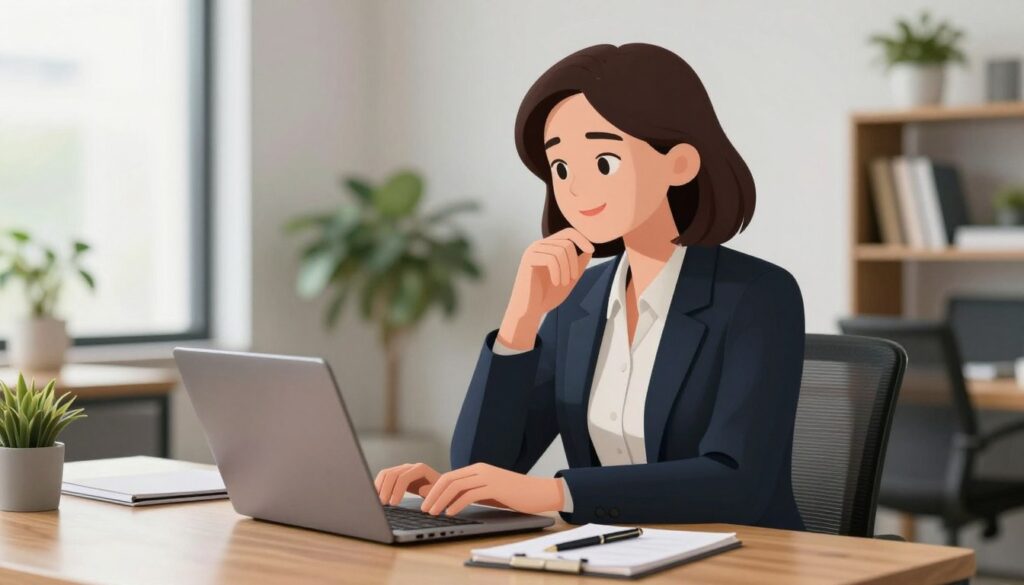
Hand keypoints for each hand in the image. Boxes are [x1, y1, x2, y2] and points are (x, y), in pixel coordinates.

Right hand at [374, 462, 439, 505]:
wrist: (440, 489)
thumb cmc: (441, 493)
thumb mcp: (440, 493)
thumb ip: (432, 491)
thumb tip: (421, 489)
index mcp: (421, 469)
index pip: (404, 477)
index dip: (397, 490)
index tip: (394, 503)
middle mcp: (410, 467)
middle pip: (393, 473)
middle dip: (386, 489)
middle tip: (383, 504)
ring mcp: (403, 469)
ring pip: (386, 473)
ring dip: (380, 487)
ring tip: (379, 501)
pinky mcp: (398, 475)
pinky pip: (385, 477)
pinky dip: (379, 485)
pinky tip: (377, 496)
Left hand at [420, 462, 563, 515]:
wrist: (540, 491)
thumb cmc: (515, 494)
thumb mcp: (490, 492)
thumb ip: (473, 493)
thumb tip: (451, 502)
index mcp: (478, 469)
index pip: (449, 476)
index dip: (434, 489)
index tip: (424, 502)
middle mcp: (480, 470)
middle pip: (449, 479)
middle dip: (433, 494)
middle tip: (423, 508)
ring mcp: (488, 477)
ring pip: (456, 485)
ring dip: (441, 499)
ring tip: (433, 512)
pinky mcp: (495, 487)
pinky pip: (470, 494)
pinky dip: (457, 503)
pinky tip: (450, 512)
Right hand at [499, 228, 594, 349]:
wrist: (529, 310)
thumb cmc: (547, 296)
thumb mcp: (569, 278)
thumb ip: (578, 265)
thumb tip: (590, 249)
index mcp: (548, 248)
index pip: (568, 233)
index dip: (582, 239)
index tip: (591, 250)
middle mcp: (539, 246)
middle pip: (566, 243)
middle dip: (574, 262)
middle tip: (572, 278)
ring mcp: (532, 251)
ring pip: (560, 251)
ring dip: (567, 269)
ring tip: (564, 283)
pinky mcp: (528, 260)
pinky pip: (551, 259)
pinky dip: (558, 272)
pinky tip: (556, 283)